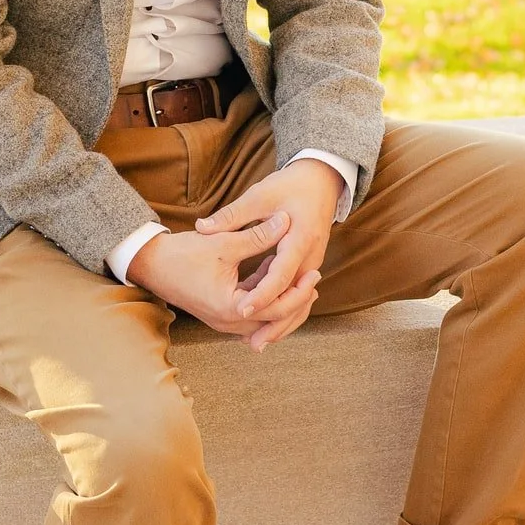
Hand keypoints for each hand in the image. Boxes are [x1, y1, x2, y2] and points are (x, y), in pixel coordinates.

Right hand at [126, 210, 321, 350]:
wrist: (150, 264)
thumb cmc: (183, 254)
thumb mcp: (224, 243)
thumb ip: (258, 235)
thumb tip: (286, 220)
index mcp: (231, 308)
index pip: (278, 308)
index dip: (299, 291)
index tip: (314, 272)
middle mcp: (228, 322)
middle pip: (274, 321)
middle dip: (296, 302)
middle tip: (315, 281)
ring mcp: (223, 320)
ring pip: (264, 320)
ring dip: (282, 303)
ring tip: (302, 282)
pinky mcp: (220, 312)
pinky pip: (252, 313)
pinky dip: (267, 300)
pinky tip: (276, 278)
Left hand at [192, 158, 343, 350]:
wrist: (322, 179)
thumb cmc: (291, 184)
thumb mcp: (260, 195)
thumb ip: (232, 215)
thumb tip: (202, 227)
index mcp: (301, 238)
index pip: (280, 274)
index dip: (261, 294)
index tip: (241, 310)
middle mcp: (312, 255)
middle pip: (294, 297)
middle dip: (275, 322)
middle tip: (252, 344)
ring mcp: (312, 261)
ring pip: (298, 301)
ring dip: (280, 321)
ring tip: (257, 342)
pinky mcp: (307, 264)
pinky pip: (295, 291)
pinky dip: (282, 306)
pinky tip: (262, 317)